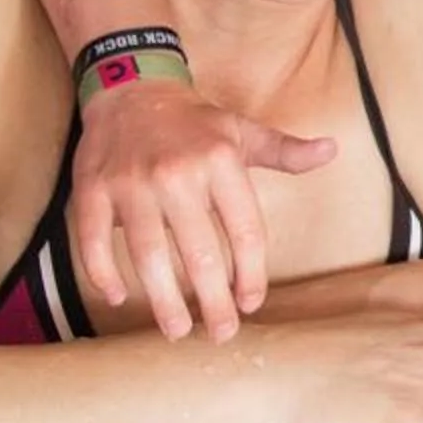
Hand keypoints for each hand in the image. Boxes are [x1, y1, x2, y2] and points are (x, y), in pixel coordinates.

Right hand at [71, 79, 336, 340]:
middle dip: (212, 301)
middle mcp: (177, 174)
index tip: (251, 303)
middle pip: (199, 253)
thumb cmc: (194, 122)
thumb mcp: (244, 131)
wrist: (130, 88)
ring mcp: (131, 184)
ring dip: (163, 300)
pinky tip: (117, 298)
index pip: (245, 231)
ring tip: (177, 330)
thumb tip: (332, 151)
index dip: (250, 274)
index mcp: (221, 162)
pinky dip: (102, 273)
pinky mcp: (90, 190)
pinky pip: (92, 241)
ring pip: (148, 255)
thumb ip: (286, 151)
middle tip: (222, 334)